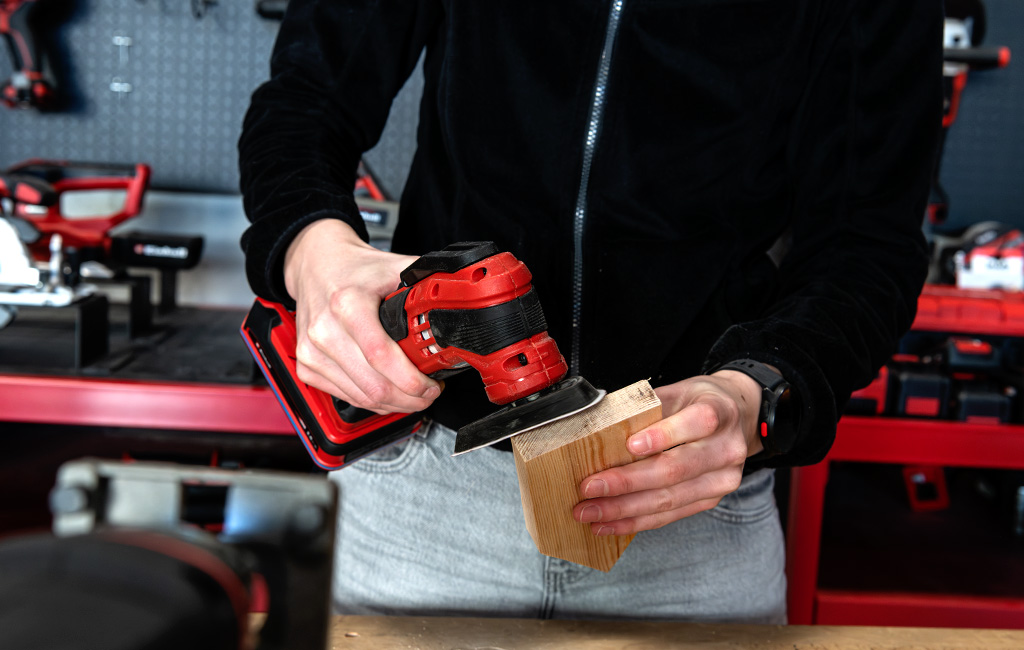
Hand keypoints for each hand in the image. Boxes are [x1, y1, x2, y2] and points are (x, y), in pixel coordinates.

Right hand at [283, 219, 441, 414]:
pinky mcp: (306, 366)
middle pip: (374, 386)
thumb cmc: (355, 269)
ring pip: (361, 398)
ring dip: (394, 404)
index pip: (382, 358)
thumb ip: (428, 281)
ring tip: (413, 394)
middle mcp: (325, 330)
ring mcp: (312, 351)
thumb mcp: (395, 267)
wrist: (316, 264)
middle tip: (429, 393)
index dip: (412, 381)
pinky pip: (346, 397)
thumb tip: (463, 297)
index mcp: (348, 305)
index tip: (433, 385)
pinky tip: (389, 392)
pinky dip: (372, 402)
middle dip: (410, 399)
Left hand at [572, 370, 766, 534]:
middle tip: (589, 488)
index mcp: (719, 412)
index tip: (630, 445)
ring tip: (591, 512)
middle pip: (675, 469)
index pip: (696, 423)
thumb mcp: (679, 391)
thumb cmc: (700, 401)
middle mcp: (726, 448)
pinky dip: (637, 521)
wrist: (738, 417)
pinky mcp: (712, 500)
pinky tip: (611, 524)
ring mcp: (722, 479)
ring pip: (670, 498)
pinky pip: (671, 514)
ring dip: (625, 509)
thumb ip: (648, 408)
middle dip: (627, 482)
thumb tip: (602, 428)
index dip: (663, 435)